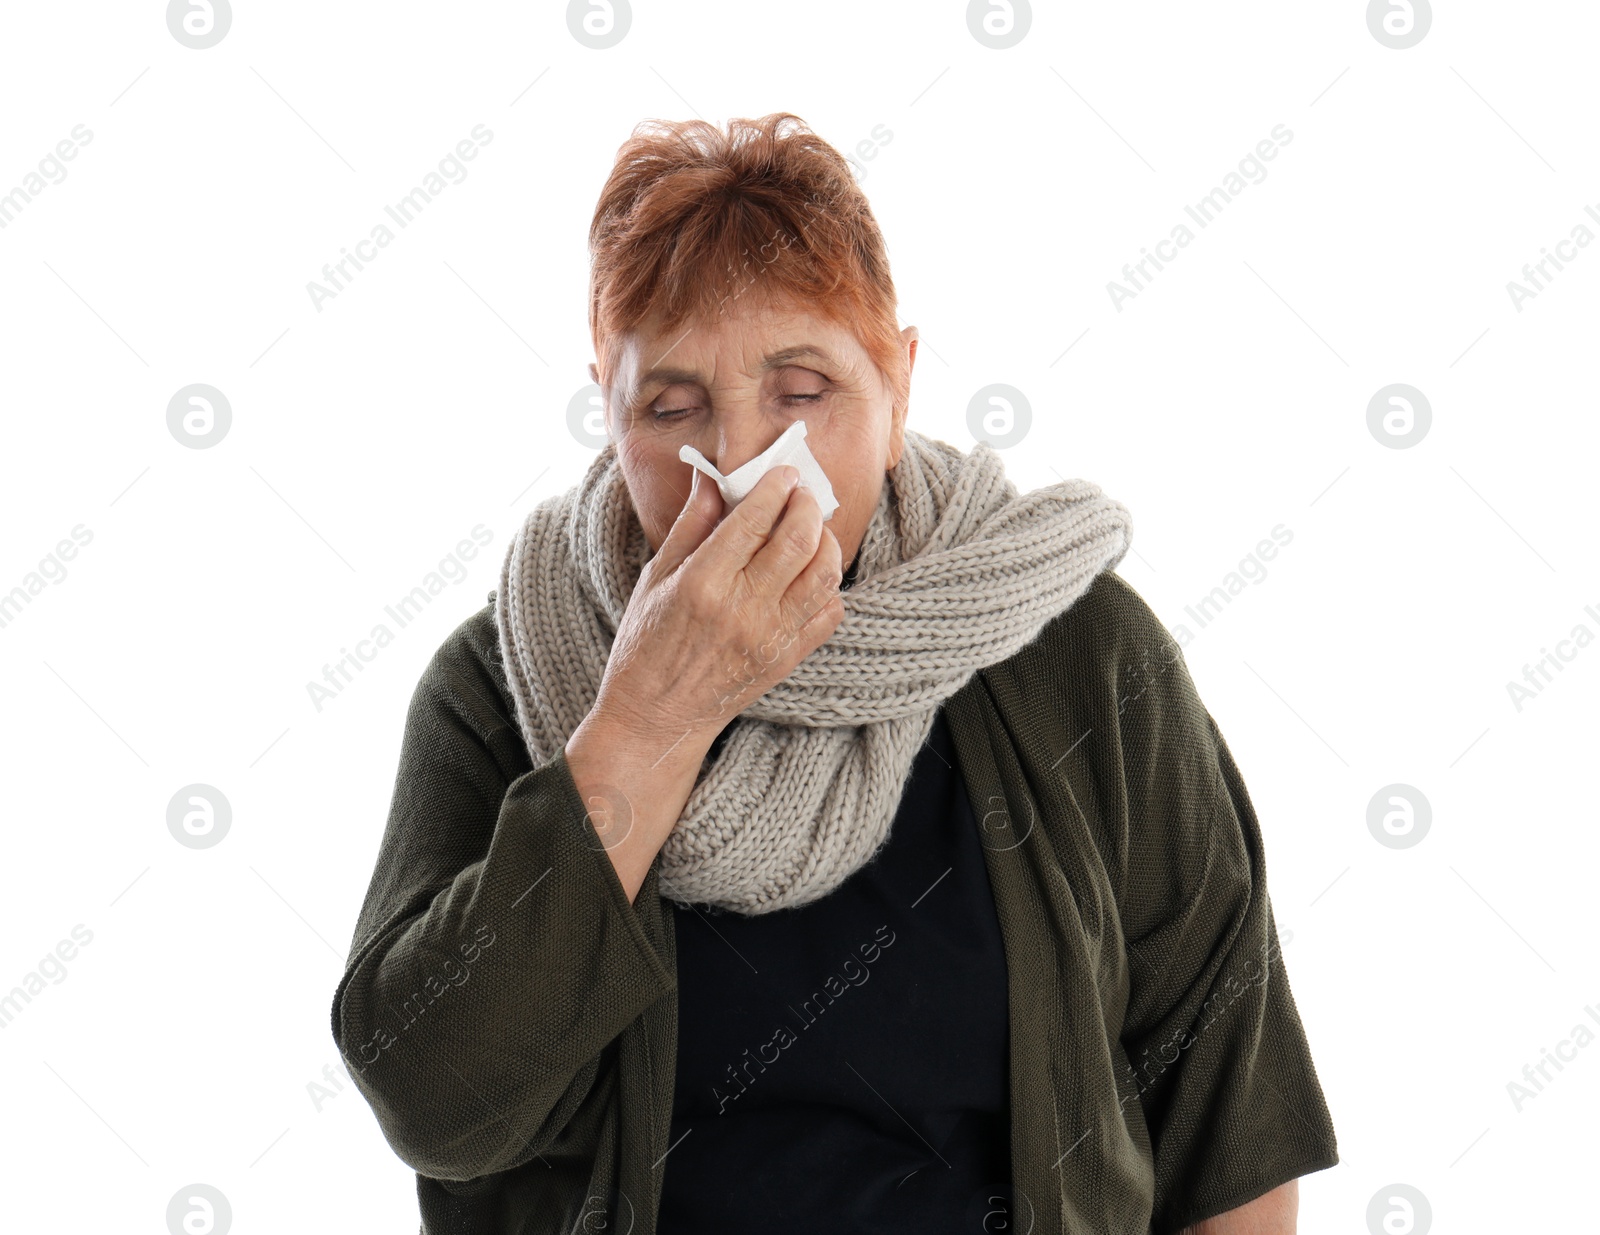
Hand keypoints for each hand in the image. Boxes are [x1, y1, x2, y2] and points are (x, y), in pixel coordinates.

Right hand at [590, 463, 843, 761]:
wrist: (657, 718)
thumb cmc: (646, 644)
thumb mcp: (655, 578)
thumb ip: (690, 525)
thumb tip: (711, 478)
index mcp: (703, 582)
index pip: (755, 519)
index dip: (775, 486)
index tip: (783, 472)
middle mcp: (742, 608)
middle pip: (799, 538)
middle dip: (807, 505)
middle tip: (801, 494)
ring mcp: (770, 637)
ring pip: (824, 573)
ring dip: (826, 541)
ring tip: (812, 530)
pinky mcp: (787, 659)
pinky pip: (829, 613)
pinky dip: (829, 586)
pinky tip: (810, 574)